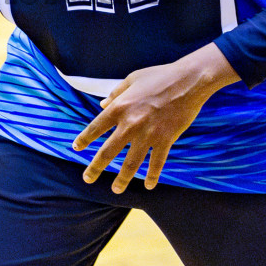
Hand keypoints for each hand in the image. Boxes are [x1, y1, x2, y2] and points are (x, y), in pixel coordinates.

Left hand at [72, 43, 238, 192]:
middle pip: (108, 152)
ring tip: (116, 189)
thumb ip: (116, 93)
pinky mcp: (165, 139)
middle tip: (87, 178)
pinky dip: (152, 176)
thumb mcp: (132, 79)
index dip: (85, 139)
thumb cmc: (159, 76)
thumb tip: (103, 104)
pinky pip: (157, 163)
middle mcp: (130, 123)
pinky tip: (148, 185)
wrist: (188, 81)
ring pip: (131, 163)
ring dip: (122, 179)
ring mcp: (148, 134)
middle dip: (95, 167)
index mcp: (120, 107)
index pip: (96, 127)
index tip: (76, 148)